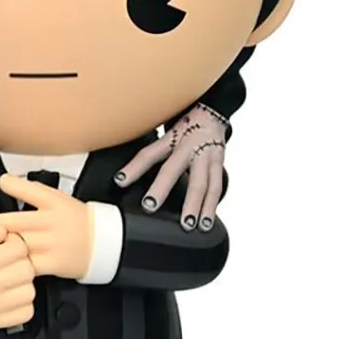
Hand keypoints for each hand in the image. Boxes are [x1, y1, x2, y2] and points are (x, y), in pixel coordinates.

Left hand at [0, 173, 93, 279]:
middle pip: (15, 221)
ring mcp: (52, 244)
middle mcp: (52, 222)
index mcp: (55, 203)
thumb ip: (36, 192)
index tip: (2, 183)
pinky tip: (7, 261)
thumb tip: (8, 181)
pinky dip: (14, 263)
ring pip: (18, 243)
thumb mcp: (61, 199)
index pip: (31, 190)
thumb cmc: (79, 221)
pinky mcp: (52, 263)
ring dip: (1, 244)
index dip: (12, 184)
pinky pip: (26, 264)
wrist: (104, 245)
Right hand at [0, 224, 35, 329]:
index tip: (9, 248)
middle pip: (27, 270)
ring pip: (30, 291)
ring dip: (24, 285)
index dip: (16, 244)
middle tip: (10, 265)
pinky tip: (11, 297)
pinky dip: (23, 305)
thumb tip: (9, 233)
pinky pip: (26, 312)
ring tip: (10, 281)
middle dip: (22, 264)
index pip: (19, 248)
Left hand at [114, 103, 226, 231]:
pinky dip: (211, 207)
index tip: (120, 181)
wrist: (213, 113)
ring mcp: (205, 156)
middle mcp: (188, 147)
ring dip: (195, 206)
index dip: (134, 167)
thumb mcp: (165, 135)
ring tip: (188, 225)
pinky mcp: (219, 165)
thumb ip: (150, 153)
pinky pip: (216, 188)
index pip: (149, 153)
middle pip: (173, 168)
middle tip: (150, 206)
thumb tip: (125, 175)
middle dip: (161, 188)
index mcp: (170, 139)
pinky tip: (206, 223)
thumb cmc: (184, 129)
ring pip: (201, 183)